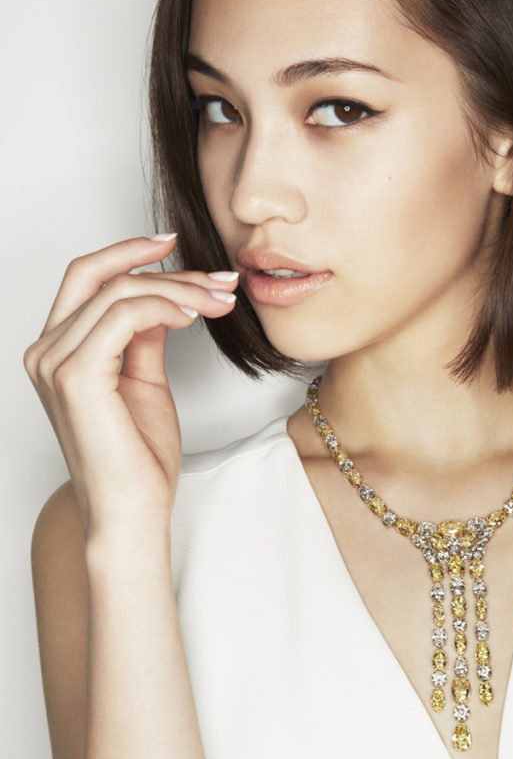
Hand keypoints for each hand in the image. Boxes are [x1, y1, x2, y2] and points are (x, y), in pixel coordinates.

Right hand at [24, 234, 238, 539]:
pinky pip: (124, 315)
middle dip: (162, 266)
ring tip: (220, 302)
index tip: (178, 247)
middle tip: (217, 276)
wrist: (133, 511)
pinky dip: (166, 307)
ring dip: (180, 289)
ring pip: (119, 291)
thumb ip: (143, 335)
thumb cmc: (138, 457)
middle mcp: (45, 351)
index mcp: (56, 350)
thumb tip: (162, 296)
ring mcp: (54, 362)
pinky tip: (196, 317)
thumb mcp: (143, 379)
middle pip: (98, 274)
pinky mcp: (75, 376)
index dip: (130, 253)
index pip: (87, 278)